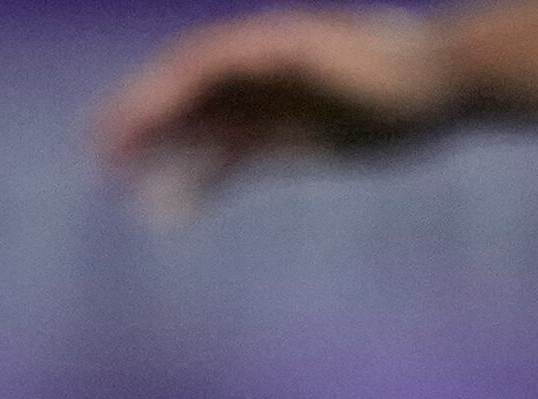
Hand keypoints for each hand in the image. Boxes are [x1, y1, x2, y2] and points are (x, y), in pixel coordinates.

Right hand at [93, 8, 467, 216]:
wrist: (441, 85)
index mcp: (263, 48)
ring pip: (198, 130)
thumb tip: (259, 52)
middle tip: (96, 152)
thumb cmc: (397, 69)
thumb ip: (303, 57)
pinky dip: (198, 184)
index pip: (192, 71)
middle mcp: (256, 74)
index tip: (122, 125)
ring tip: (117, 181)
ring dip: (158, 152)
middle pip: (184, 97)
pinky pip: (228, 160)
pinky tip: (171, 211)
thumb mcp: (350, 61)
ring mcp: (266, 105)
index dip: (153, 97)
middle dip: (139, 122)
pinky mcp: (282, 138)